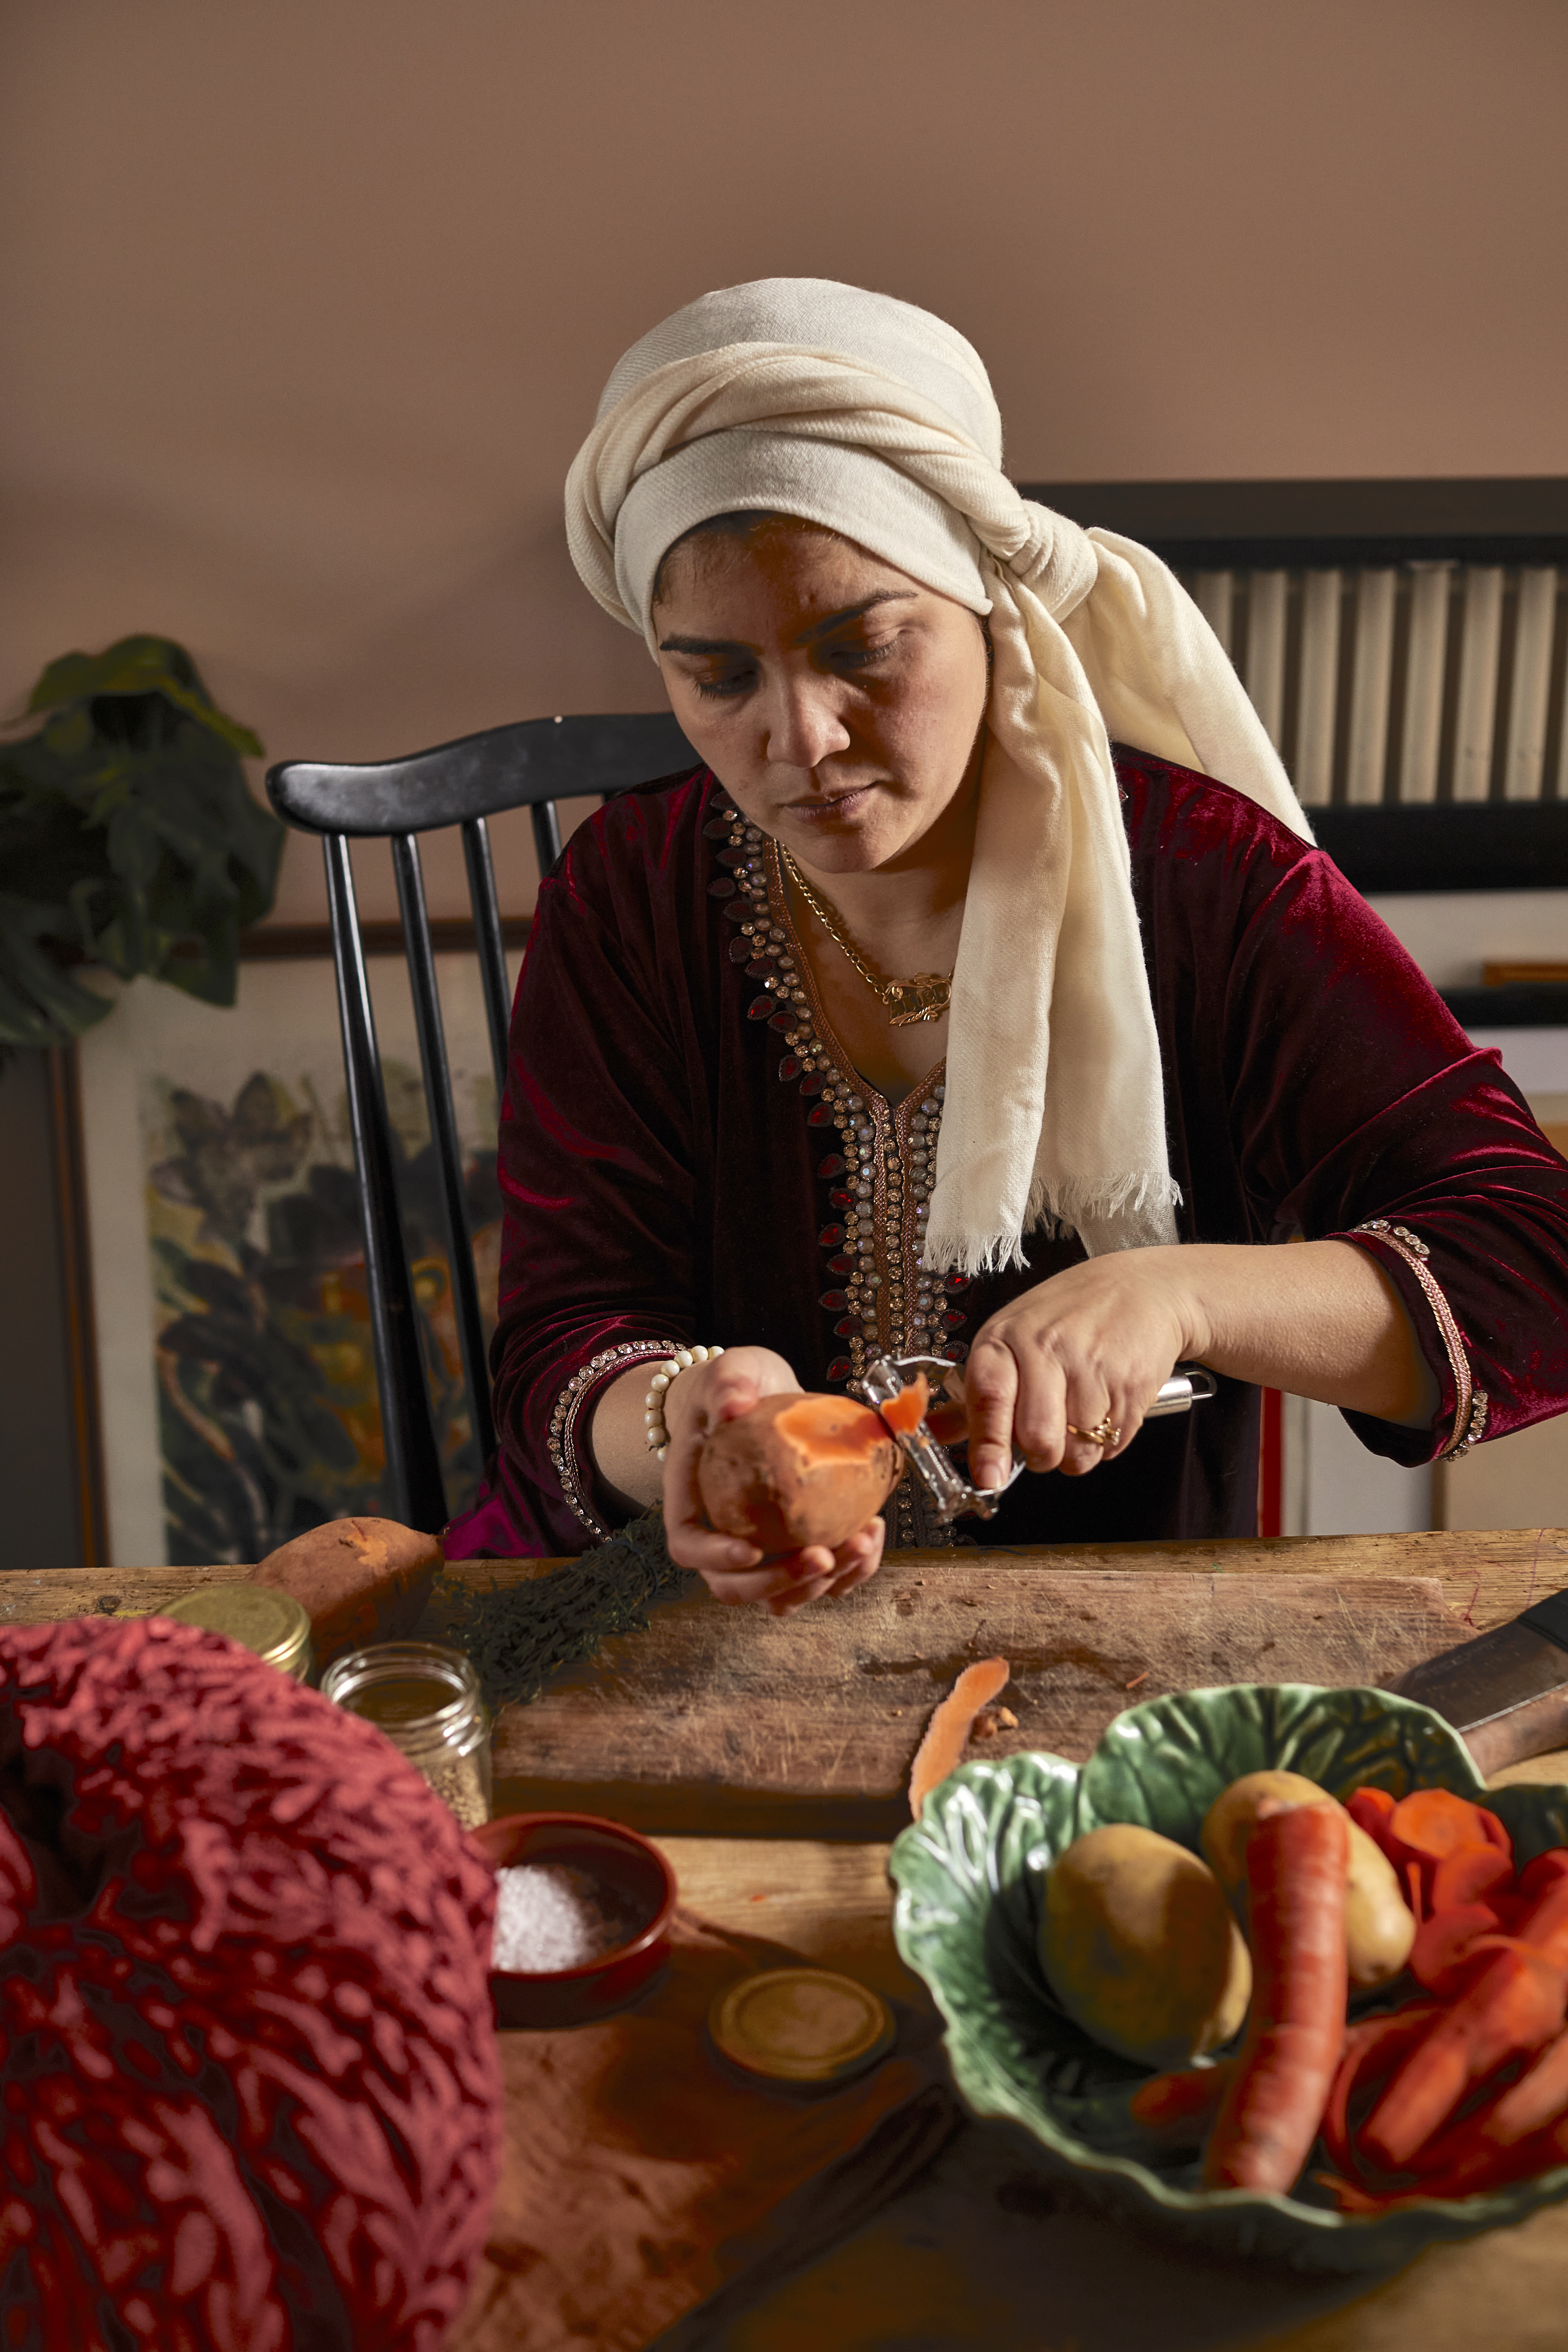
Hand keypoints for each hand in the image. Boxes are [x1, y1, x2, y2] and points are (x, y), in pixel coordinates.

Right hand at [662, 1347, 886, 1614]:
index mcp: (692, 1499)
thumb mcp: (729, 1371)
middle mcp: (722, 1532)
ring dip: (821, 1583)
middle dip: (779, 1583)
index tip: (752, 1550)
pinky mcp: (799, 1541)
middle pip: (734, 1586)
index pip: (688, 1546)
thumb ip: (726, 1385)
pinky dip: (850, 1569)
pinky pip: (822, 1576)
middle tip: (823, 1556)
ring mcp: (762, 1543)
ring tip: (860, 1543)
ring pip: (781, 1593)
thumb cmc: (736, 1387)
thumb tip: (733, 1404)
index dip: (715, 1559)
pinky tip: (872, 1534)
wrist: (760, 1392)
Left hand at [965, 1250, 1205, 1490]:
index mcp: (1006, 1338)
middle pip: (1037, 1439)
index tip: (988, 1476)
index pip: (990, 1397)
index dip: (988, 1444)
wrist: (1142, 1288)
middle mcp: (1047, 1349)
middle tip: (1046, 1435)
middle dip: (1040, 1454)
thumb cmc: (1071, 1314)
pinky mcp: (1131, 1386)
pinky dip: (1105, 1443)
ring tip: (1080, 1411)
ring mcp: (1092, 1367)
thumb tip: (935, 1432)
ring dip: (1076, 1451)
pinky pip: (1110, 1447)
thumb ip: (977, 1392)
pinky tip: (1104, 1406)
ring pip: (1076, 1452)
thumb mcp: (1013, 1336)